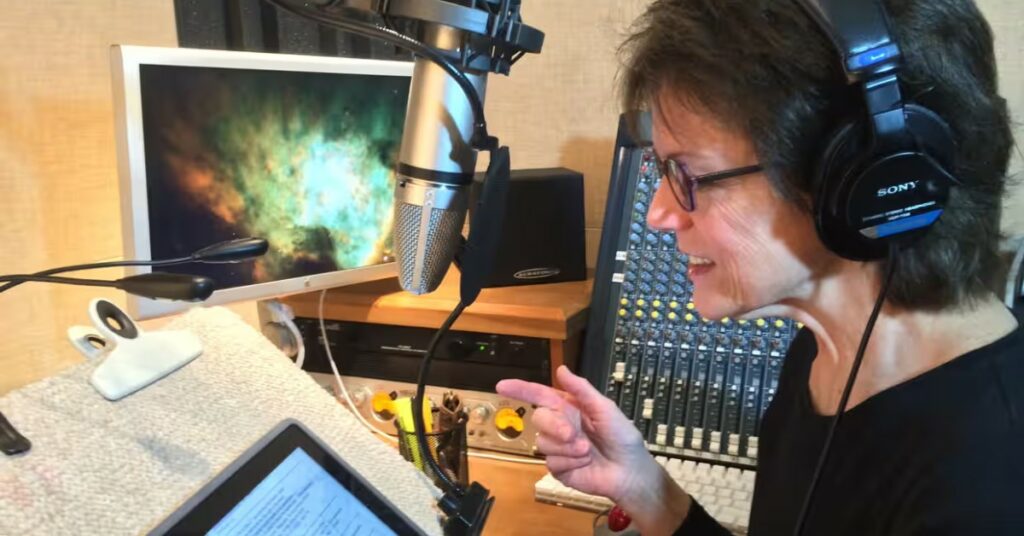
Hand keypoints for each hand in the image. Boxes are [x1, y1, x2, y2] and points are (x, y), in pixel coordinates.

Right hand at [495, 366, 660, 503]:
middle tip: (573, 434)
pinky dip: (570, 463)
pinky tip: (584, 464)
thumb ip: (582, 390)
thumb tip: (561, 368)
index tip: (502, 385)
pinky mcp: (558, 469)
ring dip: (568, 448)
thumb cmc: (622, 436)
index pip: (539, 395)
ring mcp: (557, 448)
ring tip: (587, 451)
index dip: (520, 389)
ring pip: (544, 443)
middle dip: (555, 426)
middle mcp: (559, 426)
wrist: (630, 470)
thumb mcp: (605, 408)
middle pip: (539, 418)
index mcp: (569, 407)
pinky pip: (552, 463)